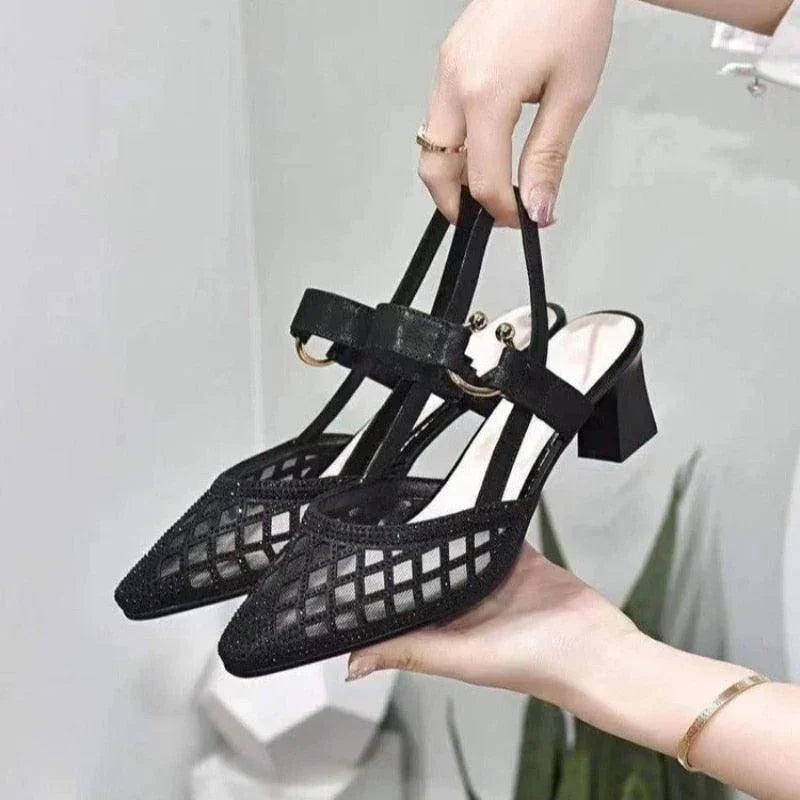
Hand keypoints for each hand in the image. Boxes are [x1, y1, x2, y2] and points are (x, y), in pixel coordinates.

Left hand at [347, 545, 799, 799]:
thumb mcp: (460, 658)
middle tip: (385, 513)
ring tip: (422, 499)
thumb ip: (408, 651)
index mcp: (445, 628)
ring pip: (460, 547)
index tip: (358, 559)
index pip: (403, 603)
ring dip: (446, 530)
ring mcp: (492, 579)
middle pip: (430, 570)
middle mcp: (465, 603)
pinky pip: (495, 534)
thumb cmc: (533, 664)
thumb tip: (353, 663)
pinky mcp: (519, 560)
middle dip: (411, 549)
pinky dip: (484, 520)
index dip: (383, 584)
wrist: (596, 649)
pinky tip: (471, 500)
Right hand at [419, 0, 614, 227]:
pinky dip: (456, 144)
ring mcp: (446, 70)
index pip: (483, 179)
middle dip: (456, 203)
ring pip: (432, 144)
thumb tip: (538, 207)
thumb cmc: (571, 10)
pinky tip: (485, 147)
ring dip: (454, 175)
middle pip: (436, 168)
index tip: (524, 220)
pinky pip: (440, 117)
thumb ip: (548, 157)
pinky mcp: (449, 61)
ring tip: (489, 185)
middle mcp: (454, 83)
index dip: (502, 211)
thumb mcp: (572, 92)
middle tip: (487, 218)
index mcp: (486, 93)